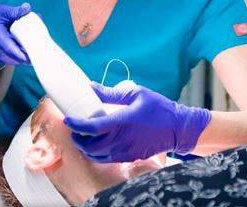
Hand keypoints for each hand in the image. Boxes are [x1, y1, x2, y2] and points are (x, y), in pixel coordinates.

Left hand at [64, 82, 211, 162]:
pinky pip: (107, 159)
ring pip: (97, 155)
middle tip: (74, 127)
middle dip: (78, 138)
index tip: (68, 119)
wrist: (178, 128)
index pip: (91, 128)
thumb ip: (112, 93)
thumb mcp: (136, 94)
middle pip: (90, 145)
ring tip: (83, 135)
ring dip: (86, 147)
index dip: (76, 125)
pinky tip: (98, 143)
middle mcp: (121, 140)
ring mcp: (126, 151)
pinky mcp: (130, 157)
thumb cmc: (158, 108)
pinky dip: (97, 153)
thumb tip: (92, 87)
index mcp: (122, 122)